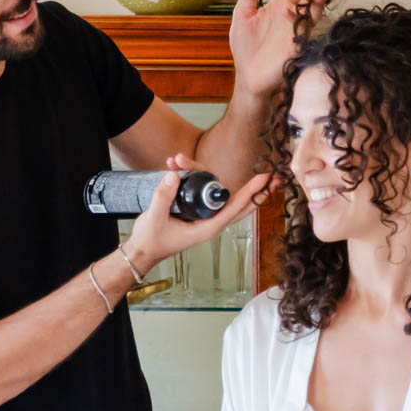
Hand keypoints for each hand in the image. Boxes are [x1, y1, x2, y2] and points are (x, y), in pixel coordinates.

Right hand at [124, 154, 273, 275]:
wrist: (142, 250)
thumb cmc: (150, 241)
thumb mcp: (154, 218)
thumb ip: (163, 197)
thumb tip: (174, 175)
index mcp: (206, 228)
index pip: (234, 208)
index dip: (250, 193)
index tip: (263, 179)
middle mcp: (210, 222)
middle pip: (237, 203)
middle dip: (252, 188)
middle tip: (268, 174)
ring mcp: (204, 216)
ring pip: (214, 191)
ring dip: (199, 171)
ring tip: (176, 159)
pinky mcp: (197, 210)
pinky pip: (202, 191)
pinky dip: (192, 176)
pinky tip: (175, 165)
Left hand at [229, 0, 330, 97]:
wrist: (249, 76)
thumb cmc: (245, 49)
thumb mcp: (240, 18)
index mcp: (278, 8)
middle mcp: (291, 17)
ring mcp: (297, 30)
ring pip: (314, 11)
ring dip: (318, 0)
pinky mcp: (300, 44)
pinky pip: (310, 29)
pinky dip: (314, 18)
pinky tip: (313, 9)